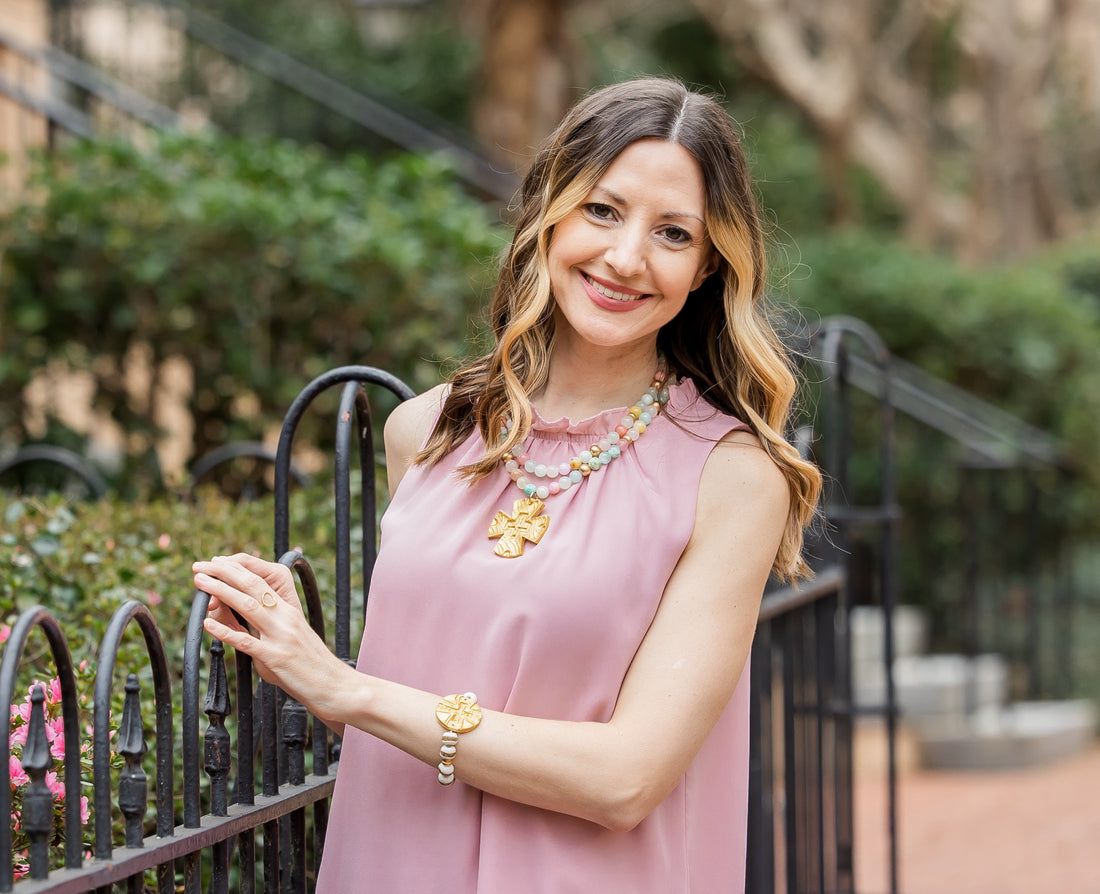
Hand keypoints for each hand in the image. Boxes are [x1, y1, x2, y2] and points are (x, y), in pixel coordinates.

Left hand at [192, 554, 347, 718]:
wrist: (334, 686)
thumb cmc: (309, 665)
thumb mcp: (286, 639)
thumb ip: (261, 628)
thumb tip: (229, 621)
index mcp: (289, 611)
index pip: (260, 580)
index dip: (235, 569)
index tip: (215, 563)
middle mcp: (285, 618)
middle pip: (252, 586)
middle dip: (223, 572)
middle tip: (200, 566)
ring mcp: (281, 636)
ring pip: (248, 606)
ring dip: (221, 592)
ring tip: (200, 583)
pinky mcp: (276, 658)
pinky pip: (247, 642)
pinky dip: (225, 631)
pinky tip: (209, 624)